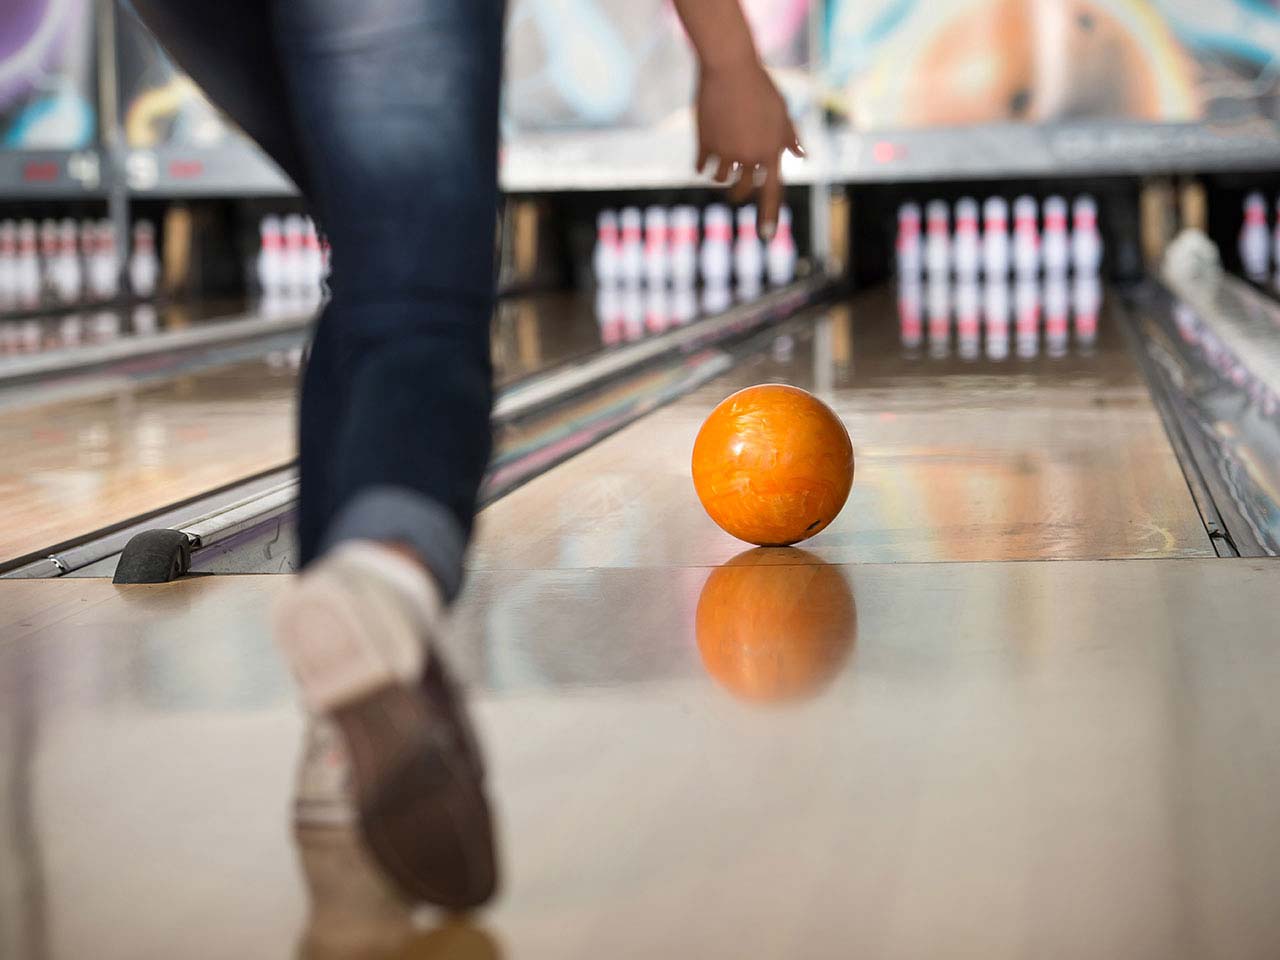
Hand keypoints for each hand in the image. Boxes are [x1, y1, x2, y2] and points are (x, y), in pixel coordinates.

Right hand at [694, 59, 803, 239]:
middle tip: (735, 190)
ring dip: (719, 174)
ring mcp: (727, 151)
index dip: (769, 216)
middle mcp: (751, 155)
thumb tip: (802, 157)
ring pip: (720, 179)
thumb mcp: (781, 111)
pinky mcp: (706, 144)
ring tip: (720, 157)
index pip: (773, 191)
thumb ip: (789, 137)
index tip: (766, 238)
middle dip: (738, 192)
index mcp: (772, 150)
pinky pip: (702, 166)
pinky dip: (702, 163)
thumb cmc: (759, 86)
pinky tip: (704, 149)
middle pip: (743, 190)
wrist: (730, 67)